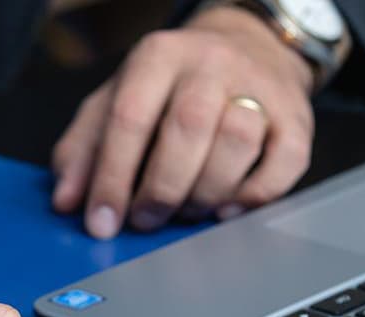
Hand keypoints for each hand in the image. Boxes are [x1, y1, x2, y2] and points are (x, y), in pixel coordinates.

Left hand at [51, 5, 315, 237]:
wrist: (248, 48)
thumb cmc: (171, 86)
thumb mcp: (116, 100)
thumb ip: (84, 148)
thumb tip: (67, 200)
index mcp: (158, 56)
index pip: (130, 116)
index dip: (112, 177)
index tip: (101, 221)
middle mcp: (211, 64)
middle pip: (188, 127)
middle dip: (161, 188)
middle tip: (146, 220)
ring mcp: (260, 87)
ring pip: (237, 140)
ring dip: (206, 192)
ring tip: (185, 211)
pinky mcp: (297, 118)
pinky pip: (285, 162)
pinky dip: (254, 195)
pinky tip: (227, 209)